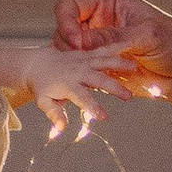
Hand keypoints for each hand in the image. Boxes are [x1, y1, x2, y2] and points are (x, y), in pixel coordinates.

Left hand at [0, 42, 120, 135]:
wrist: (37, 63)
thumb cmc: (42, 86)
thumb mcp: (43, 102)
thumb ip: (54, 113)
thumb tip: (62, 127)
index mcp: (67, 85)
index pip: (82, 98)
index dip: (93, 107)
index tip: (104, 117)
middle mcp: (78, 71)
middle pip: (98, 79)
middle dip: (114, 88)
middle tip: (128, 97)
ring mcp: (83, 60)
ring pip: (104, 61)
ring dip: (119, 64)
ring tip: (134, 67)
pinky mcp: (87, 54)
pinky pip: (103, 50)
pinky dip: (116, 47)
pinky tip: (130, 44)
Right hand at [53, 0, 171, 103]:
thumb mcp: (147, 35)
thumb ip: (114, 37)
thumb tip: (81, 41)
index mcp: (109, 1)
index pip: (71, 5)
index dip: (66, 21)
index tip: (75, 42)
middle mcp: (100, 20)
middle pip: (64, 28)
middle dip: (66, 45)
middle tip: (78, 62)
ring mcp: (98, 44)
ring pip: (67, 52)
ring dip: (71, 64)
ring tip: (84, 76)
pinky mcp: (100, 67)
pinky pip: (79, 71)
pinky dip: (79, 78)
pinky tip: (89, 87)